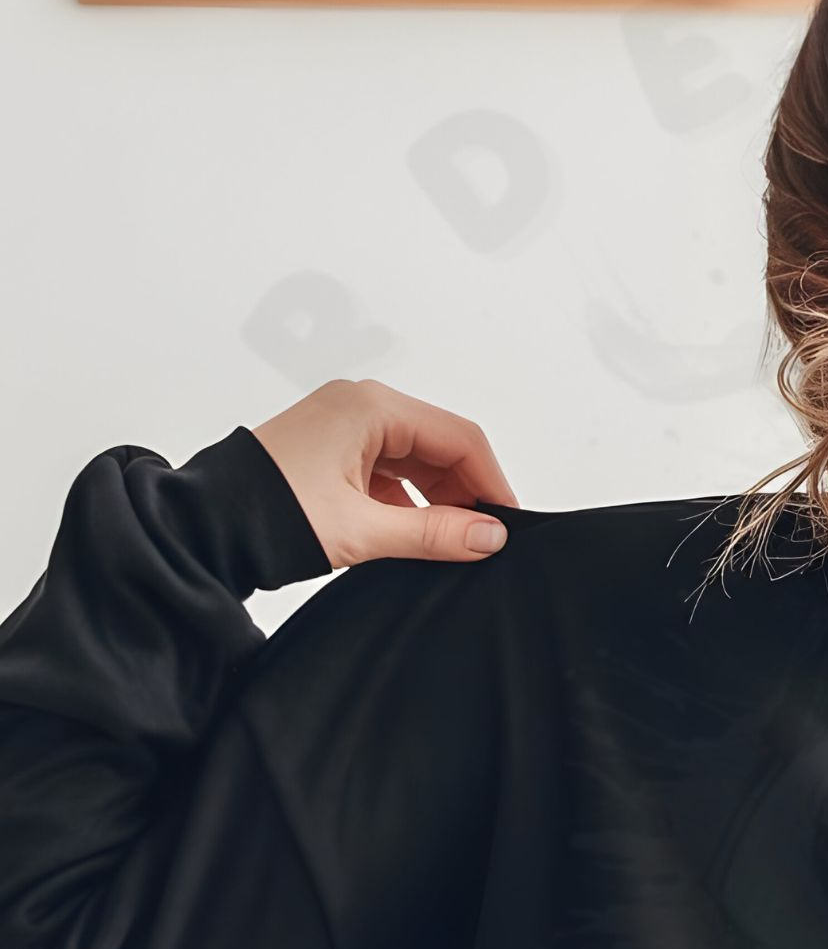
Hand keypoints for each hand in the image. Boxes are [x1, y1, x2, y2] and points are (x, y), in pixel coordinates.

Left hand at [250, 379, 517, 569]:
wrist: (199, 527)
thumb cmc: (266, 516)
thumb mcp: (363, 530)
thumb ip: (434, 534)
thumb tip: (489, 538)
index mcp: (370, 406)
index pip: (459, 437)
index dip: (491, 482)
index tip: (508, 524)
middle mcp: (359, 406)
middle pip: (439, 445)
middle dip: (465, 492)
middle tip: (481, 540)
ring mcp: (343, 426)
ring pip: (415, 459)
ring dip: (437, 499)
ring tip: (449, 543)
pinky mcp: (331, 450)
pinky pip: (389, 469)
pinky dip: (408, 501)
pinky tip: (413, 534)